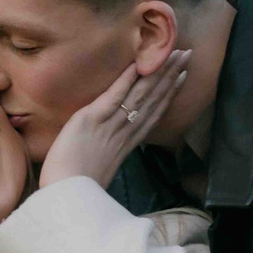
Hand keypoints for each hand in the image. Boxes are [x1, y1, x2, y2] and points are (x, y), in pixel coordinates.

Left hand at [37, 49, 191, 191]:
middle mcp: (123, 133)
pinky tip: (140, 63)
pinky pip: (114, 96)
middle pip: (153, 100)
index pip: (153, 114)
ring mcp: (109, 125)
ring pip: (141, 95)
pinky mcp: (91, 119)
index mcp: (126, 144)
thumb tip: (108, 149)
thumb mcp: (99, 168)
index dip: (169, 94)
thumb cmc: (76, 188)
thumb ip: (107, 154)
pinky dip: (127, 79)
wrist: (66, 197)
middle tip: (186, 55)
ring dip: (159, 72)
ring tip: (174, 54)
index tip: (183, 77)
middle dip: (171, 76)